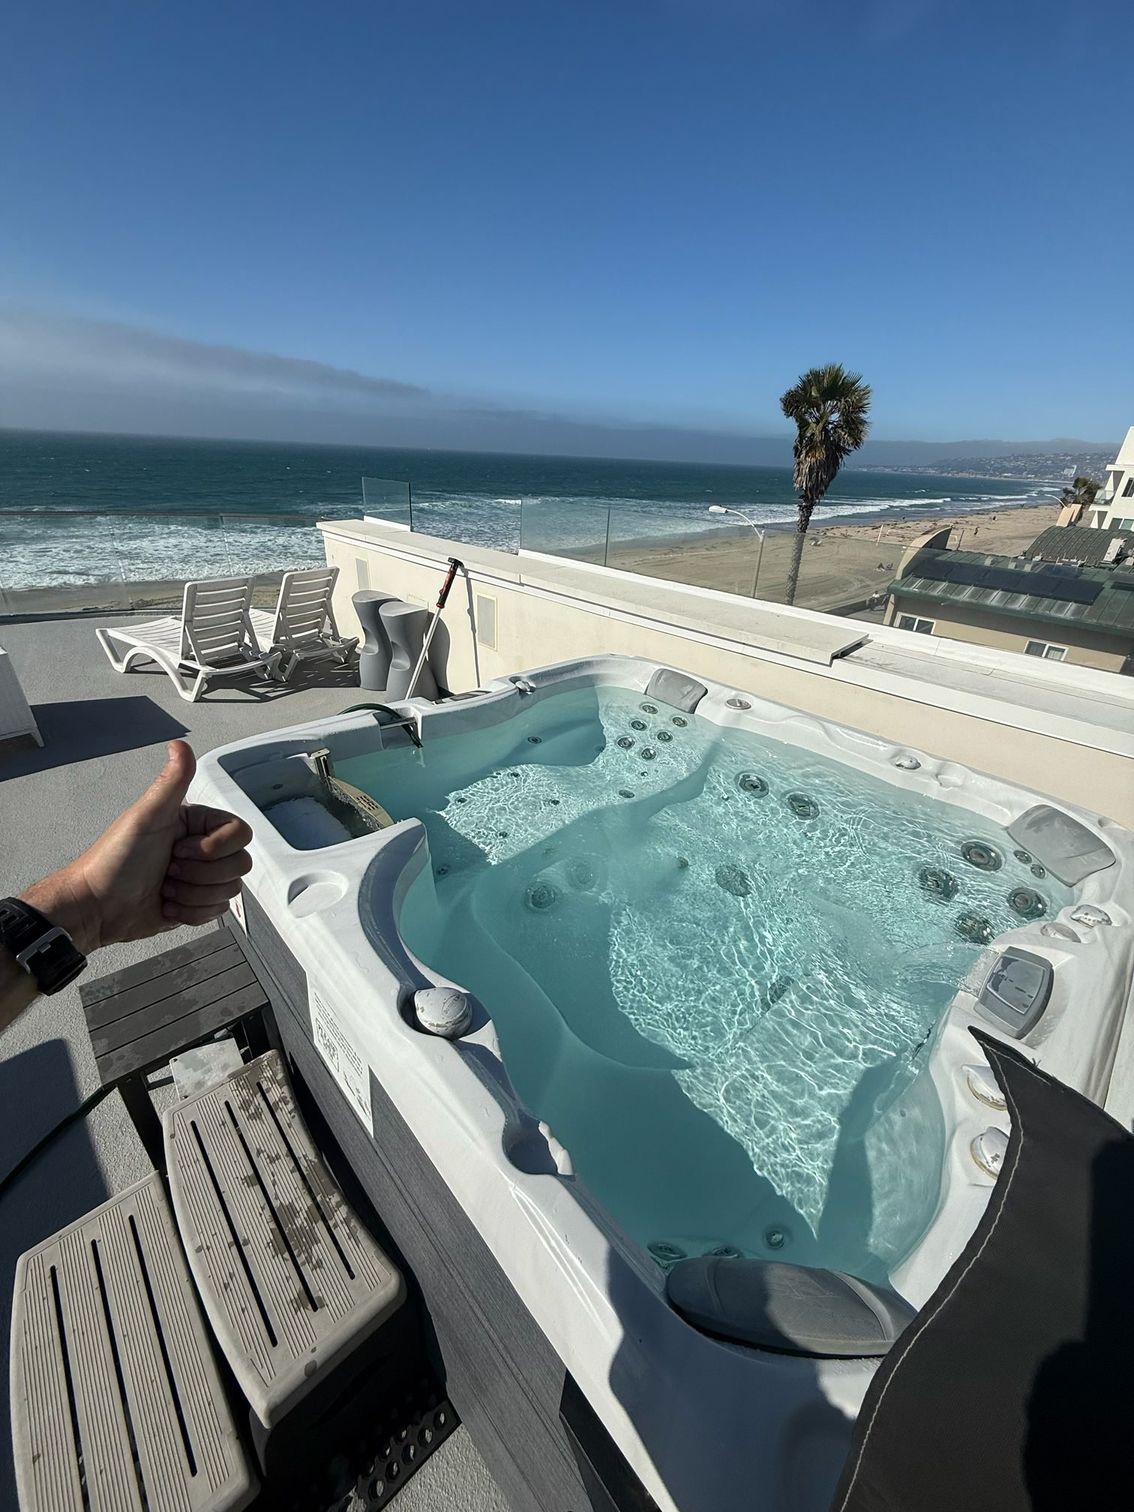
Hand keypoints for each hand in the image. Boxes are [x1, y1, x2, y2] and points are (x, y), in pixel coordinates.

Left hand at [25, 740, 252, 952]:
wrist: (97, 907)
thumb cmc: (114, 861)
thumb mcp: (146, 817)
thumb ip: (171, 782)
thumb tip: (179, 745)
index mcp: (195, 824)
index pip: (239, 833)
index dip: (213, 848)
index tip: (180, 848)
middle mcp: (201, 849)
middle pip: (239, 863)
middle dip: (202, 874)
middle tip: (169, 870)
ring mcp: (199, 878)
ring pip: (230, 889)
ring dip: (194, 894)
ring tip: (166, 887)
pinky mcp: (196, 904)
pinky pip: (217, 911)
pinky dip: (191, 913)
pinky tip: (168, 903)